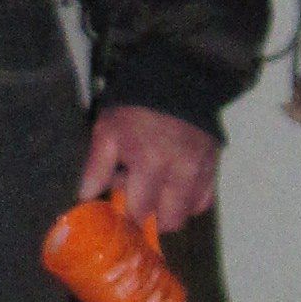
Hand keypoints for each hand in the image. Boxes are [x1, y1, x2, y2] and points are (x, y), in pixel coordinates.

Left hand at [79, 103, 216, 231]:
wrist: (171, 81)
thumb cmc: (135, 108)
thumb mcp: (107, 132)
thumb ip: (96, 167)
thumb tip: (87, 196)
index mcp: (151, 164)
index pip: (140, 212)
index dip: (128, 214)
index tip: (120, 208)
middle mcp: (181, 171)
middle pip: (170, 220)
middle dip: (152, 217)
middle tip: (139, 200)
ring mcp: (201, 168)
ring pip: (190, 212)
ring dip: (171, 210)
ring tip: (156, 191)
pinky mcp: (214, 163)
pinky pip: (206, 198)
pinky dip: (190, 200)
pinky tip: (174, 187)